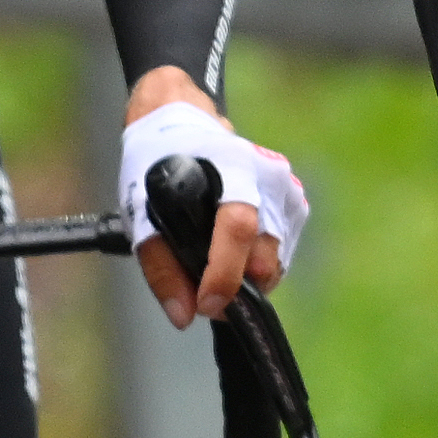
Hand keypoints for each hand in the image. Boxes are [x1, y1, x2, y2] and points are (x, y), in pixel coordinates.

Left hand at [119, 88, 301, 320]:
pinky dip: (259, 264)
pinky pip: (283, 250)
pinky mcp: (295, 201)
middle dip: (239, 288)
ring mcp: (287, 188)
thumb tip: (184, 315)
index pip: (239, 228)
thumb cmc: (158, 164)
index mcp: (231, 167)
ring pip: (278, 257)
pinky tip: (235, 256)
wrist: (182, 122)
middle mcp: (269, 176)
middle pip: (266, 252)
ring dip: (249, 279)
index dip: (225, 275)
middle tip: (208, 300)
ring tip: (217, 276)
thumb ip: (161, 266)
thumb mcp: (141, 210)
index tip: (207, 306)